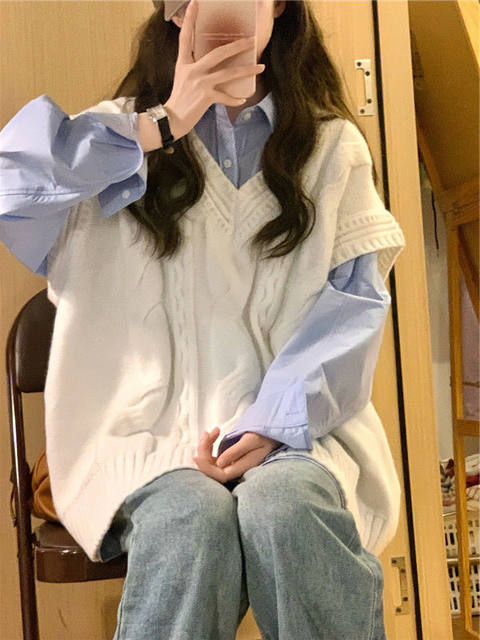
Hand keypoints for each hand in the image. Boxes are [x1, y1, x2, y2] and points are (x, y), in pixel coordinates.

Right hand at [164, 0, 264, 138]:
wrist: (171, 119)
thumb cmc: (179, 99)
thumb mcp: (182, 77)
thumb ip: (194, 67)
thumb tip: (212, 62)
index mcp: (184, 63)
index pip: (186, 37)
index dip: (190, 19)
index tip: (195, 3)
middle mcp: (192, 70)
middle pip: (218, 53)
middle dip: (237, 46)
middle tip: (252, 40)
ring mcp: (200, 83)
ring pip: (228, 73)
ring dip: (246, 70)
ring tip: (260, 67)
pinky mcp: (205, 97)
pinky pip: (225, 97)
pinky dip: (234, 99)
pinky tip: (242, 99)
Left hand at [193, 428, 281, 483]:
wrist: (271, 433)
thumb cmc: (263, 435)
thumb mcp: (250, 441)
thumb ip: (235, 452)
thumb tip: (218, 463)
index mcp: (241, 467)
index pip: (219, 475)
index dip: (206, 468)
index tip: (196, 456)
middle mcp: (235, 469)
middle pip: (212, 468)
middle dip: (204, 451)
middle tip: (207, 433)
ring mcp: (231, 464)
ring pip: (211, 461)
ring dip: (206, 446)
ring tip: (211, 431)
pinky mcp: (229, 458)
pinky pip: (214, 455)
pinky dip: (210, 444)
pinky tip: (213, 433)